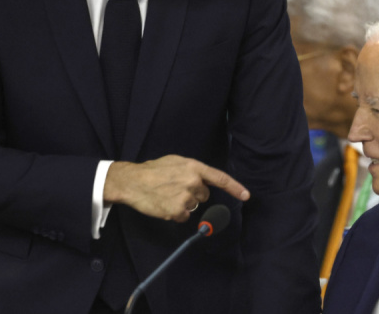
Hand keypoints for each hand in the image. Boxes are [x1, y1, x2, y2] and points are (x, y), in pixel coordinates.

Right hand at [104, 155, 249, 222]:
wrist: (133, 181)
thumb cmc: (153, 170)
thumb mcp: (176, 162)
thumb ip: (192, 170)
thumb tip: (202, 181)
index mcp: (194, 167)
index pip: (220, 178)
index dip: (235, 187)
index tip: (246, 195)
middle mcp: (193, 182)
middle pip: (204, 195)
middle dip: (193, 194)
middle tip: (175, 188)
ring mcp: (186, 197)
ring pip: (193, 206)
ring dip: (183, 204)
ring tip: (167, 195)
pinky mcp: (177, 211)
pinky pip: (184, 216)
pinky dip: (175, 213)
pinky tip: (164, 204)